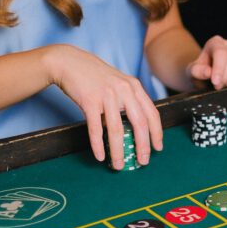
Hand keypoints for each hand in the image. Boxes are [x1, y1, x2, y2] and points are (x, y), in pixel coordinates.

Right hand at [45, 44, 162, 169]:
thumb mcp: (118, 84)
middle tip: (143, 161)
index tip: (158, 148)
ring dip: (119, 151)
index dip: (157, 133)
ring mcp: (107, 95)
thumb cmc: (95, 76)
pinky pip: (95, 128)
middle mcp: (124, 90)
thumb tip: (135, 129)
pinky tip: (100, 156)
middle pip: (139, 123)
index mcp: (134, 87)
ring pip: (116, 129)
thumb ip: (128, 102)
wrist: (69, 62)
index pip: (152, 113)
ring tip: (119, 165)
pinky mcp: (89, 101)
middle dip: (143, 146)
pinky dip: (98, 144)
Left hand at [189, 36, 226, 89]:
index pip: (221, 52)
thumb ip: (198, 71)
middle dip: (225, 76)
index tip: (215, 82)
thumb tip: (208, 72)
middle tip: (217, 86)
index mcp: (215, 42)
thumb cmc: (200, 72)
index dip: (219, 68)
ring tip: (223, 85)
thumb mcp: (193, 72)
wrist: (206, 76)